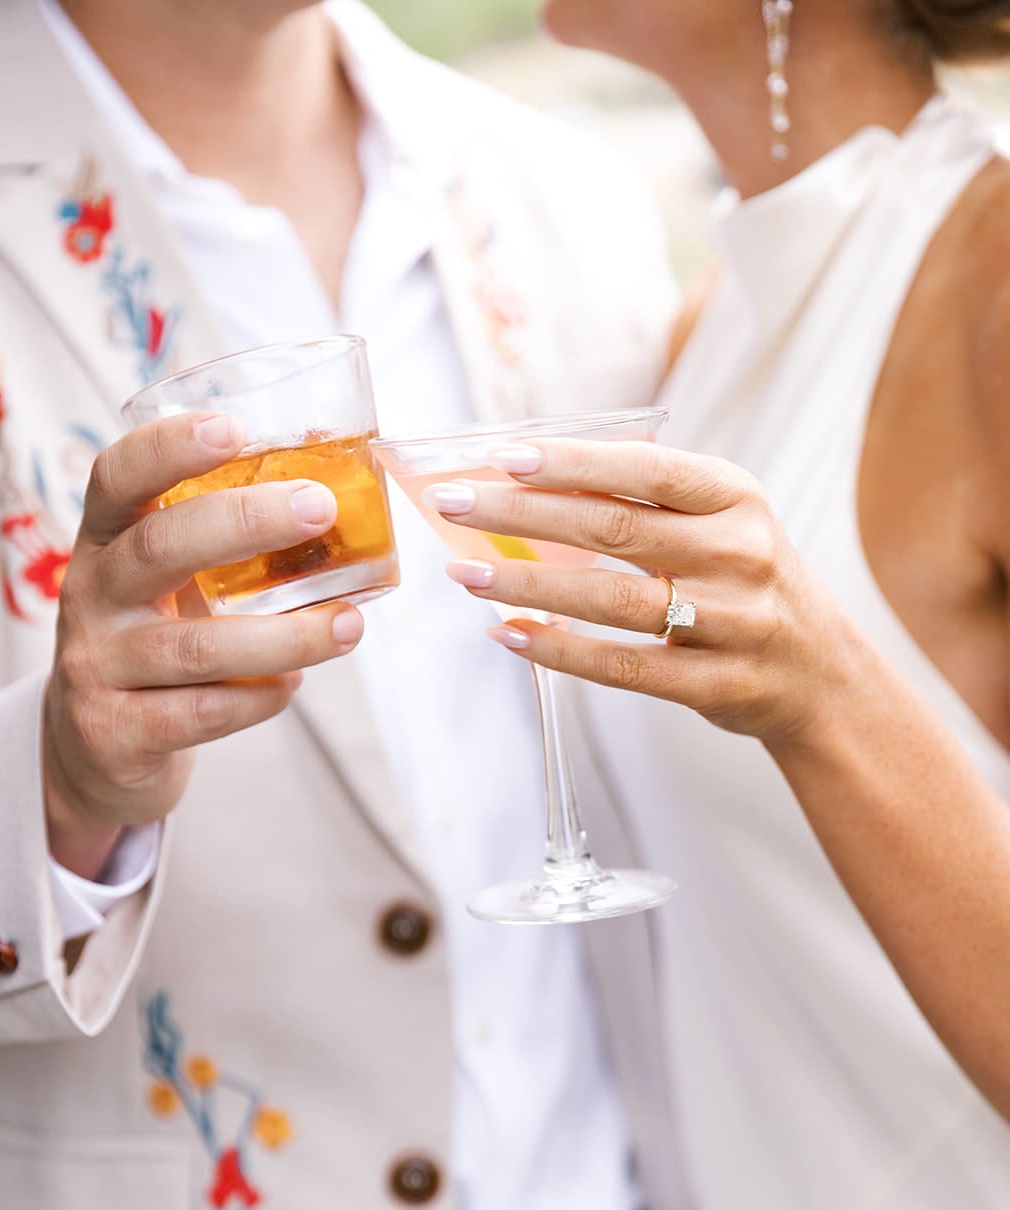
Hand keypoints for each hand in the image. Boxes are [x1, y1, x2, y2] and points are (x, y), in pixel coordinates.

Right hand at [44, 412, 363, 877]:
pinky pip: (201, 712)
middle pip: (159, 547)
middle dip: (243, 522)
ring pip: (195, 647)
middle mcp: (91, 596)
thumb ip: (225, 549)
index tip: (231, 428)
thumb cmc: (157, 644)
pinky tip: (292, 686)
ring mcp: (98, 667)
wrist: (95, 751)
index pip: (117, 478)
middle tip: (320, 507)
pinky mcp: (117, 733)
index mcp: (104, 543)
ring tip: (348, 625)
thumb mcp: (169, 587)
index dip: (167, 447)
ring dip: (283, 636)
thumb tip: (339, 498)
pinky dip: (258, 699)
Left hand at [436, 437, 863, 750]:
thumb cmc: (747, 586)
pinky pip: (622, 666)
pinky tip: (509, 635)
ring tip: (464, 573)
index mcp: (735, 499)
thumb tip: (530, 486)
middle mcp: (736, 554)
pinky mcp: (715, 683)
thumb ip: (646, 505)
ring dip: (527, 584)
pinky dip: (559, 650)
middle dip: (521, 514)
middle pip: (611, 527)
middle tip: (454, 504)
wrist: (822, 675)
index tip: (503, 458)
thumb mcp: (721, 526)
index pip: (644, 468)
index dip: (572, 461)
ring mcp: (729, 622)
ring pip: (609, 598)